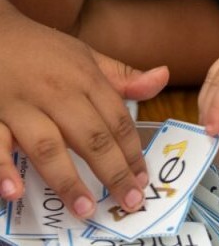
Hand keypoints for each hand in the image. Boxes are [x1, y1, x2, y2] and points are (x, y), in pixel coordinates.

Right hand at [0, 0, 168, 215]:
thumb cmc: (43, 50)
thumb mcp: (86, 56)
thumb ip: (121, 76)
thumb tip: (163, 77)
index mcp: (85, 78)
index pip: (116, 119)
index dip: (132, 150)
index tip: (144, 179)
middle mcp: (58, 93)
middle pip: (90, 136)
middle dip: (113, 171)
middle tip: (130, 202)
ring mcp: (22, 105)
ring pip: (48, 146)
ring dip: (67, 179)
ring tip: (86, 208)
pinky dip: (3, 168)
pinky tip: (14, 192)